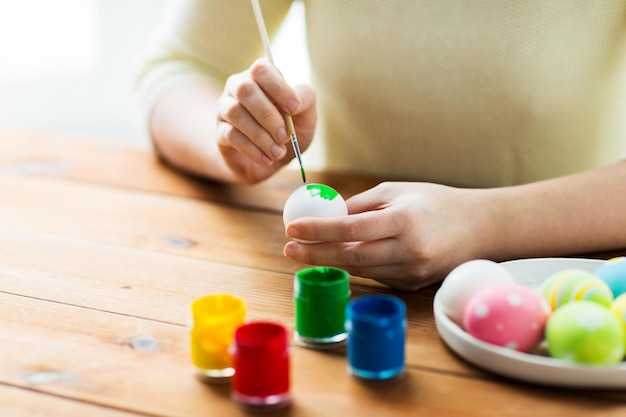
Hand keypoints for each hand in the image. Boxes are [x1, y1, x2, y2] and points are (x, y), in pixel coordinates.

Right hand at [216, 58, 315, 183]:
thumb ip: (305, 100)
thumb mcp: (305, 114)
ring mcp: (225, 109)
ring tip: (278, 152)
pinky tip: (267, 159)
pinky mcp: (220, 132)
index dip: (278, 87)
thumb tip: (295, 102)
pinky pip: (231, 135)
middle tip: (285, 136)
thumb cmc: (288, 129)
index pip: (261, 69)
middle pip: (245, 89)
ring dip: (261, 136)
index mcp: (260, 78)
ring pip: (235, 113)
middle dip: (268, 115)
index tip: (295, 108)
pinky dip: (252, 150)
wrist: (272, 159)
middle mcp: (238, 88)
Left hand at [283, 182, 492, 290]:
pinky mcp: (412, 285)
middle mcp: (407, 251)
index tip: (291, 228)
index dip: (318, 230)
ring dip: (330, 261)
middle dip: (314, 254)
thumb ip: (361, 205)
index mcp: (403, 221)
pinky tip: (341, 256)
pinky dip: (356, 266)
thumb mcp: (398, 191)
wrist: (481, 228)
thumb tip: (327, 216)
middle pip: (350, 257)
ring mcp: (411, 272)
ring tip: (306, 251)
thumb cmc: (436, 202)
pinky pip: (375, 276)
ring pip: (360, 270)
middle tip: (289, 248)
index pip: (350, 229)